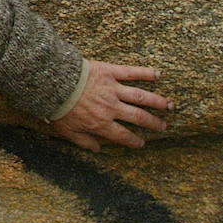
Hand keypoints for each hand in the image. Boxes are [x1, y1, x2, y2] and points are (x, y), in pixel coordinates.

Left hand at [51, 60, 170, 151]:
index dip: (133, 141)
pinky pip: (131, 72)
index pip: (123, 135)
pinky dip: (145, 73)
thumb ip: (83, 141)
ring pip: (140, 96)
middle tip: (163, 125)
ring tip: (169, 106)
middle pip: (138, 117)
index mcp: (101, 123)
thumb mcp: (67, 130)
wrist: (53, 83)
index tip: (142, 143)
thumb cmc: (58, 107)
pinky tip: (158, 74)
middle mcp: (111, 108)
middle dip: (152, 122)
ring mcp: (112, 89)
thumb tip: (97, 150)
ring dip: (157, 101)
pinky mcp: (109, 72)